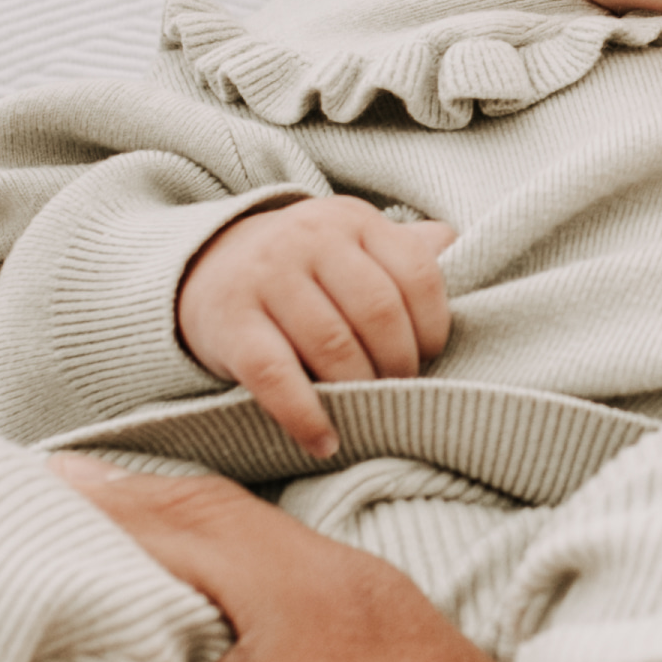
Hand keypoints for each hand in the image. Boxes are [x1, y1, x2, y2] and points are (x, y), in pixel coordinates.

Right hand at [180, 199, 453, 455]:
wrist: (204, 267)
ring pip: (332, 346)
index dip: (435, 325)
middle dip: (400, 363)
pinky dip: (306, 416)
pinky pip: (276, 377)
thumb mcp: (352, 242)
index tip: (431, 355)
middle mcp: (309, 238)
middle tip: (398, 388)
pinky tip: (325, 441)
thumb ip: (405, 248)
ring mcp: (266, 277)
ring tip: (369, 411)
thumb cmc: (303, 267)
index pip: (417, 272)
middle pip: (378, 312)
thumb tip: (457, 245)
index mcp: (352, 219)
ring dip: (360, 391)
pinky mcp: (230, 324)